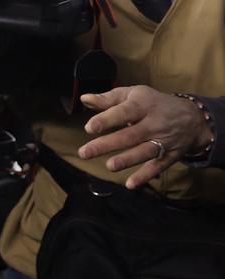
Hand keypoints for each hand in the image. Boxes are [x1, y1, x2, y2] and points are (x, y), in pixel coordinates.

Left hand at [79, 86, 210, 187]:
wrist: (193, 118)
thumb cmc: (154, 104)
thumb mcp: (134, 94)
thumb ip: (109, 98)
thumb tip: (84, 99)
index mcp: (143, 105)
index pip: (124, 112)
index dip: (107, 119)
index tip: (89, 128)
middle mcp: (154, 124)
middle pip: (130, 135)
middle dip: (107, 144)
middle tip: (84, 153)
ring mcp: (164, 141)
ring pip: (144, 152)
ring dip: (127, 160)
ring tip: (109, 166)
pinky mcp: (170, 156)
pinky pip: (157, 167)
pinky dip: (145, 176)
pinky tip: (130, 184)